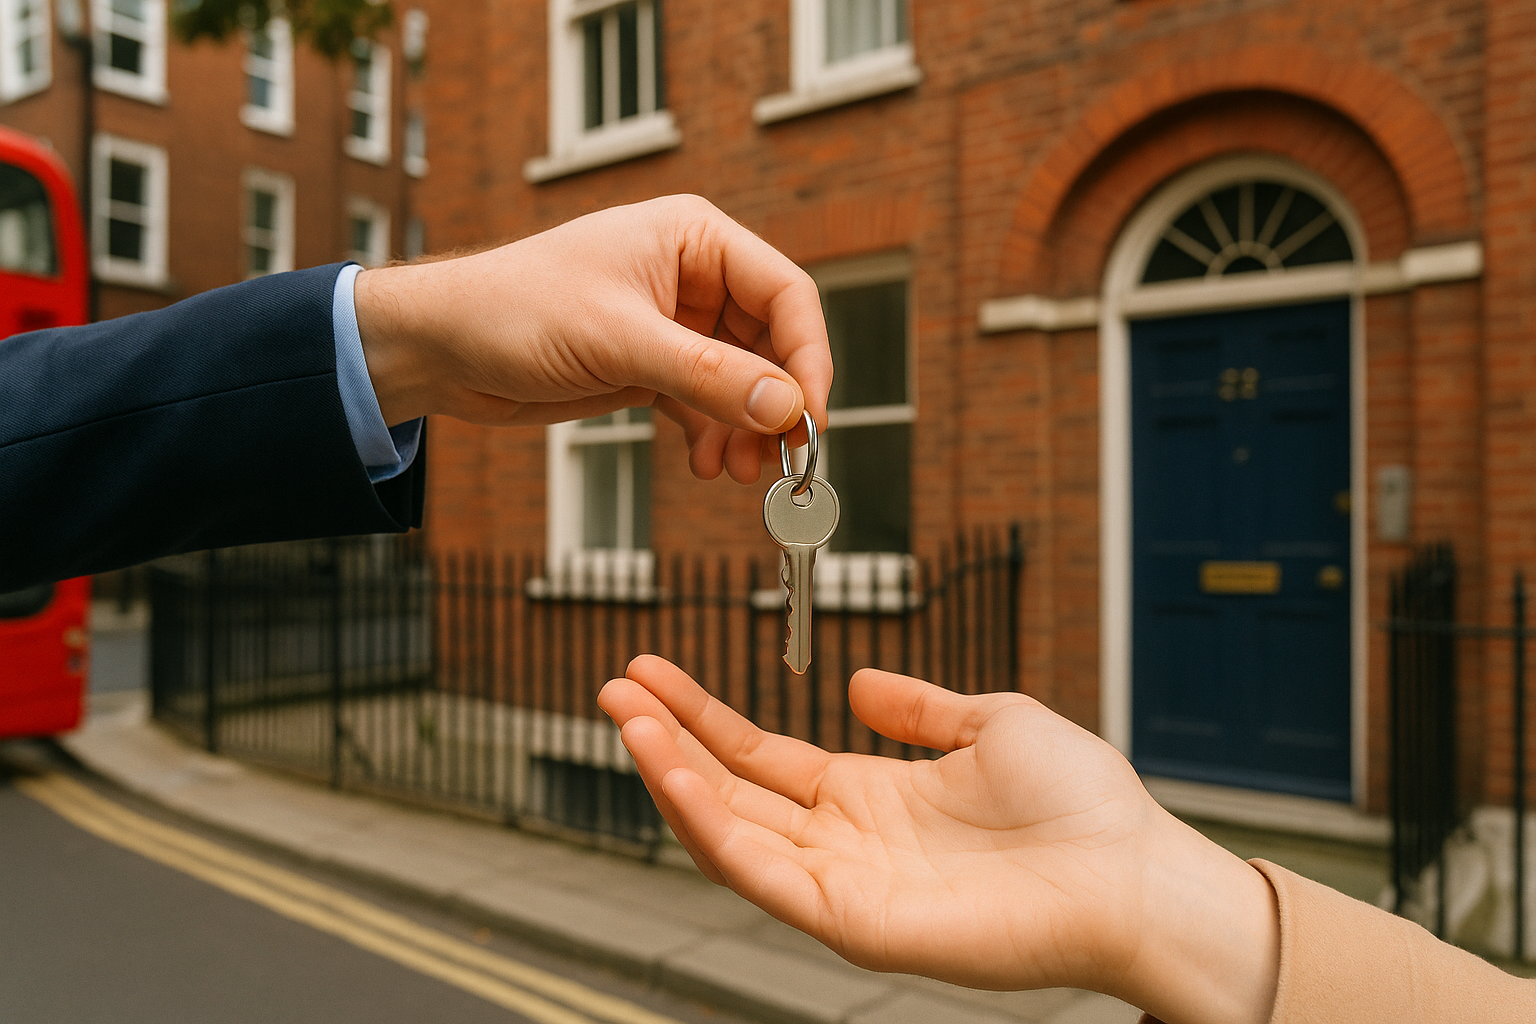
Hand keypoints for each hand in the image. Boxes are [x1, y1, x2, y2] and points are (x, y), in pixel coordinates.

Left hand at [352, 195, 831, 483]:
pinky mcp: (651, 364)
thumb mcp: (619, 342)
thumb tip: (785, 408)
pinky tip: (705, 463)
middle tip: (781, 460)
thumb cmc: (514, 311)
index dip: (807, 358)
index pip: (785, 294)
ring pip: (742, 380)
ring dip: (746, 428)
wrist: (442, 347)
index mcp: (694, 238)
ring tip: (738, 472)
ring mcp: (674, 323)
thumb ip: (708, 376)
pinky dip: (713, 434)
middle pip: (771, 343)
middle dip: (775, 404)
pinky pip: (707, 402)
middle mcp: (693, 275)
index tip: (809, 418)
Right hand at [598, 656, 1279, 1023]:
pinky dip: (709, 829)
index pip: (762, 757)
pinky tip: (674, 779)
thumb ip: (916, 707)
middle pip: (731, 790)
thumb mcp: (988, 724)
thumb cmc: (1081, 806)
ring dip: (670, 777)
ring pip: (730, 833)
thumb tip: (855, 682)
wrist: (1135, 870)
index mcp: (869, 797)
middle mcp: (844, 843)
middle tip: (612, 687)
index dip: (704, 716)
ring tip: (624, 719)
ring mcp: (844, 886)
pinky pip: (762, 877)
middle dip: (668, 740)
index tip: (652, 670)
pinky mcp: (854, 923)